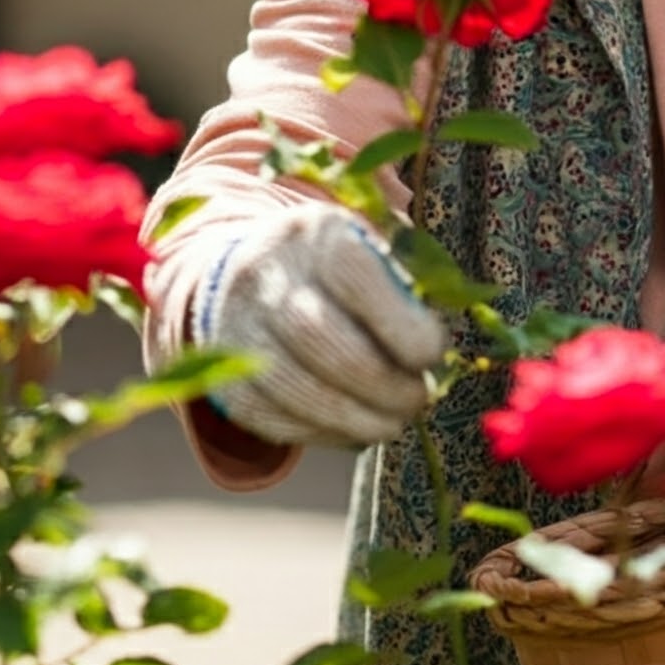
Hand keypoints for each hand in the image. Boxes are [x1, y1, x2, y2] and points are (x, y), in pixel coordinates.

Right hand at [192, 209, 446, 447]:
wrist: (250, 274)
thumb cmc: (338, 268)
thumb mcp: (371, 252)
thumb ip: (407, 286)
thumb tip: (437, 354)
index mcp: (314, 231)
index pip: (353, 276)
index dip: (400, 324)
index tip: (432, 354)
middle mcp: (265, 272)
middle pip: (319, 336)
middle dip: (380, 380)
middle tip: (418, 398)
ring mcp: (236, 325)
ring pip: (294, 384)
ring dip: (357, 417)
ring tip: (394, 422)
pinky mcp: (227, 376)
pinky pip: (275, 417)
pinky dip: (324, 432)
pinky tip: (354, 427)